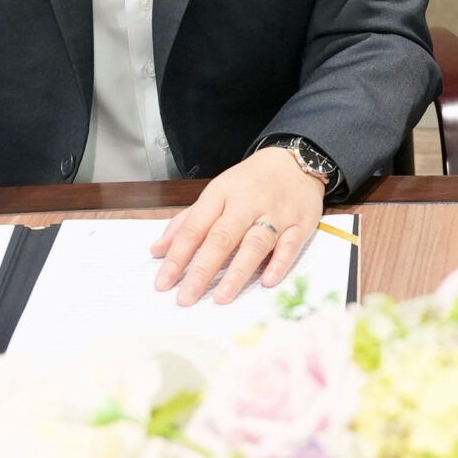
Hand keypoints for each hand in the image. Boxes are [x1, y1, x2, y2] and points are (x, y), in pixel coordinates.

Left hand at [150, 145, 325, 305]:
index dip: (177, 256)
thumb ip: (186, 222)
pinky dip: (279, 263)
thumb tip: (157, 251)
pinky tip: (267, 281)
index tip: (163, 283)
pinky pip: (289, 245)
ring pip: (255, 243)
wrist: (295, 160)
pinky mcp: (300, 224)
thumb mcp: (216, 194)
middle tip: (186, 297)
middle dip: (202, 270)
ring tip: (221, 297)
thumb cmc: (250, 183)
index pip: (195, 227)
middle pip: (222, 237)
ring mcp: (276, 213)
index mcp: (221, 194)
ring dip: (237, 271)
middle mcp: (247, 203)